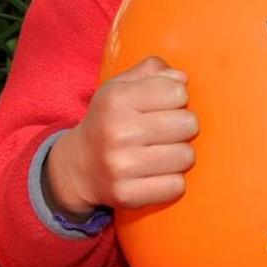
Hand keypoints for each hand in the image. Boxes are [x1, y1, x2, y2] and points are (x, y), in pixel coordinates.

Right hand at [44, 57, 197, 216]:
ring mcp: (120, 165)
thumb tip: (182, 78)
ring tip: (161, 153)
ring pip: (186, 156)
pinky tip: (156, 174)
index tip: (162, 106)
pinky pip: (176, 186)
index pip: (178, 91)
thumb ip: (151, 71)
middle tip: (165, 132)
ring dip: (179, 155)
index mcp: (116, 98)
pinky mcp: (127, 194)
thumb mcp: (119, 87)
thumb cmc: (108, 121)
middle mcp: (117, 131)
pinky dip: (171, 181)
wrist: (78, 166)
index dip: (176, 97)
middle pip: (188, 123)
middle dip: (182, 126)